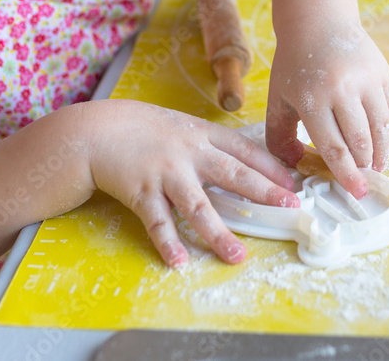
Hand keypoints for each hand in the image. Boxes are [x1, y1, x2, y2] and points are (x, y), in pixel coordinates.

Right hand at [88, 102, 298, 267]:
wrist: (96, 130)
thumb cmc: (142, 130)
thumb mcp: (181, 127)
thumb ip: (209, 144)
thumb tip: (242, 167)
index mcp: (201, 135)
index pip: (244, 150)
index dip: (270, 166)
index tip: (293, 182)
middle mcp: (188, 154)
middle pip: (232, 174)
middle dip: (263, 191)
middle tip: (289, 206)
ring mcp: (166, 174)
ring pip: (198, 207)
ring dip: (219, 233)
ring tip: (238, 256)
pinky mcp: (141, 192)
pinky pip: (158, 222)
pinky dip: (169, 243)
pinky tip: (179, 261)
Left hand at [265, 19, 388, 198]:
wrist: (319, 21)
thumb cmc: (294, 64)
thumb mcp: (278, 99)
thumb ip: (280, 136)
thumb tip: (295, 166)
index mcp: (313, 98)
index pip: (334, 146)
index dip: (346, 174)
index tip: (356, 192)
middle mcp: (343, 89)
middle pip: (361, 141)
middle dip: (365, 166)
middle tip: (365, 180)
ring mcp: (366, 79)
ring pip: (382, 128)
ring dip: (381, 152)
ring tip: (376, 166)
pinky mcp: (382, 73)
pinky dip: (386, 129)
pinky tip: (378, 139)